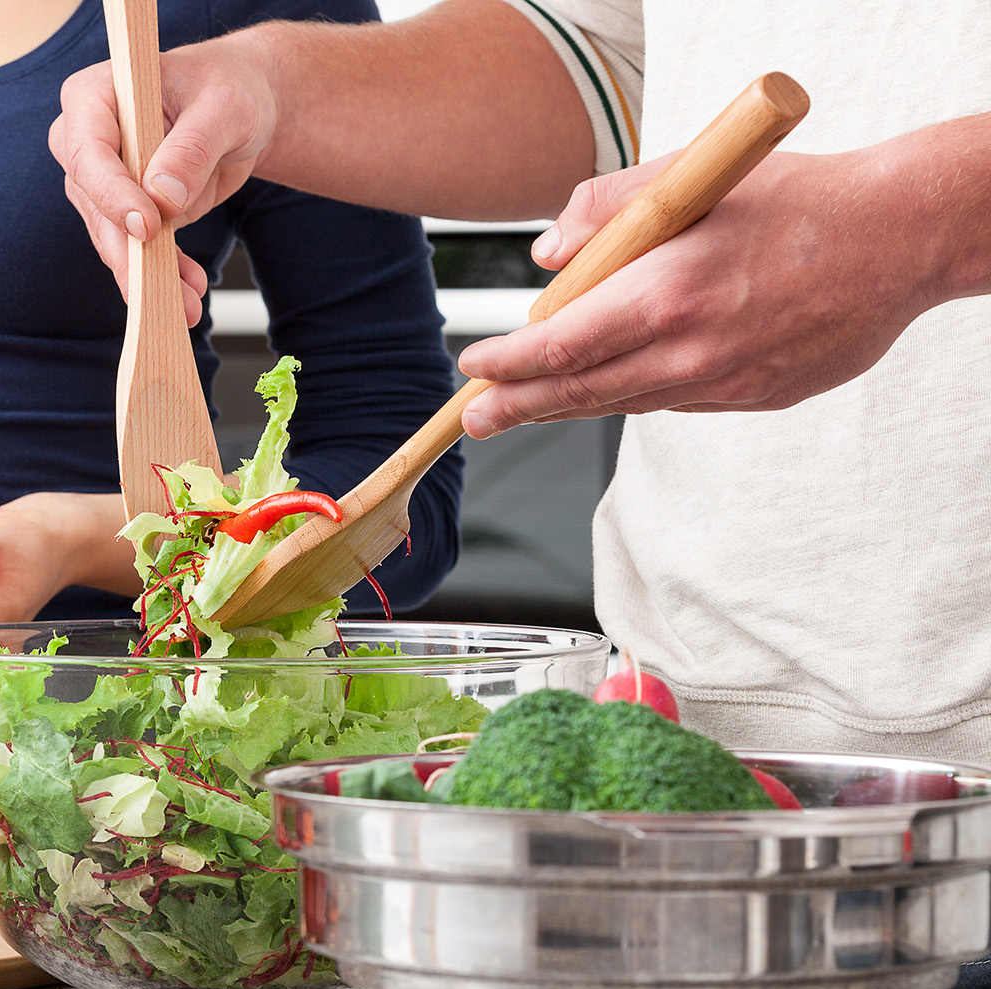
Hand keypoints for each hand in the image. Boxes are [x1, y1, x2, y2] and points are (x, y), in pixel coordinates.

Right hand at [49, 35, 274, 324]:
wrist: (242, 106)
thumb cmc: (230, 87)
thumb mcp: (225, 107)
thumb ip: (194, 147)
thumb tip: (163, 197)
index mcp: (94, 96)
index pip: (87, 150)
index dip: (112, 192)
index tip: (146, 226)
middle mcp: (85, 139)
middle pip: (94, 204)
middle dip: (128, 252)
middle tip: (157, 291)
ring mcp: (102, 180)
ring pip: (112, 237)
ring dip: (148, 275)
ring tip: (184, 305)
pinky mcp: (125, 211)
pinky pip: (136, 250)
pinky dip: (163, 274)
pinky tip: (187, 291)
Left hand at [455, 148, 944, 434]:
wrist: (903, 237)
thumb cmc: (798, 199)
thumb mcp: (690, 179)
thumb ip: (605, 210)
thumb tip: (549, 253)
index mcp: (667, 294)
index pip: (559, 345)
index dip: (507, 364)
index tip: (474, 367)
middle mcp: (692, 350)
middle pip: (581, 392)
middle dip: (517, 407)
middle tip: (474, 419)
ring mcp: (726, 381)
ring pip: (625, 402)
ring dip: (570, 406)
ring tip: (524, 408)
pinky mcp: (755, 396)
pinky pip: (674, 399)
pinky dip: (636, 391)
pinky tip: (615, 382)